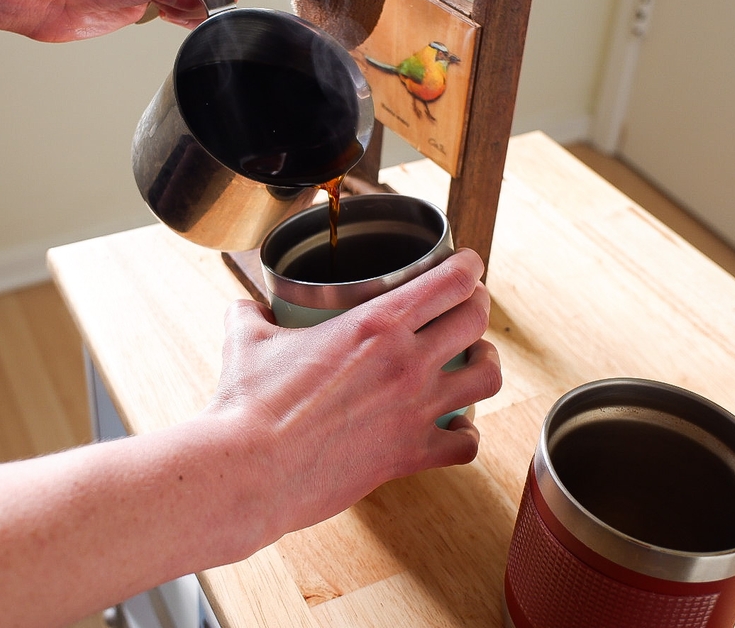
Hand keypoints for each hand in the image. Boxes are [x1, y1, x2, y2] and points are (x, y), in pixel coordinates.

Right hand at [206, 248, 500, 539]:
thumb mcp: (246, 340)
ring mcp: (415, 411)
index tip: (468, 264)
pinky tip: (457, 428)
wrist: (252, 471)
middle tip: (468, 305)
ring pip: (487, 378)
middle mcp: (407, 362)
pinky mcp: (411, 456)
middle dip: (478, 305)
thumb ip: (251, 314)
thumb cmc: (247, 406)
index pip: (451, 281)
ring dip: (486, 363)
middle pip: (476, 320)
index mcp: (376, 324)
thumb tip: (247, 309)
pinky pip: (467, 444)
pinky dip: (467, 433)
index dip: (469, 266)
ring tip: (475, 360)